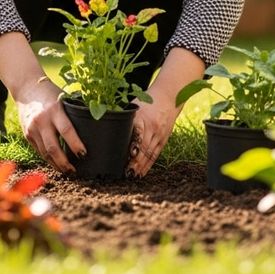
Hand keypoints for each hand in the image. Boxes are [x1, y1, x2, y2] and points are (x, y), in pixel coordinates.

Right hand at [0, 32, 84, 174]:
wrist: (26, 87)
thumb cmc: (50, 92)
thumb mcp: (63, 98)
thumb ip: (73, 113)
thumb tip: (93, 127)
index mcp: (54, 109)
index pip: (66, 130)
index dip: (76, 145)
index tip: (84, 155)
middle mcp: (42, 121)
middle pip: (54, 148)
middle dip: (65, 163)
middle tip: (75, 172)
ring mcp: (32, 129)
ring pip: (45, 153)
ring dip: (57, 165)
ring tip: (67, 172)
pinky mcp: (27, 134)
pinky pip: (39, 150)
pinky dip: (49, 159)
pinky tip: (57, 163)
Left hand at [127, 46, 205, 177]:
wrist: (169, 97)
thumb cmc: (147, 101)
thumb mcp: (135, 105)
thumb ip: (124, 117)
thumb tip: (105, 126)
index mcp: (142, 117)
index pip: (137, 134)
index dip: (132, 147)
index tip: (126, 157)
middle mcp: (152, 127)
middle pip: (143, 148)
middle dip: (134, 162)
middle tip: (125, 173)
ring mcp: (159, 134)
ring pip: (149, 154)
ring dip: (140, 166)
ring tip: (131, 176)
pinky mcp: (164, 140)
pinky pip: (155, 155)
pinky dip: (148, 165)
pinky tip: (141, 173)